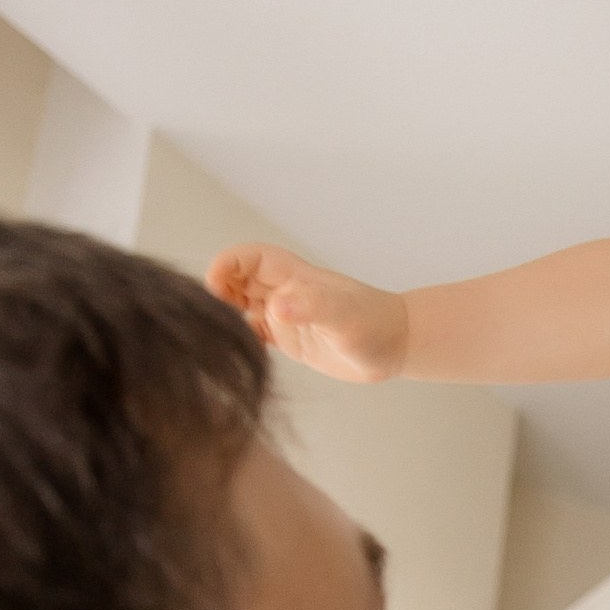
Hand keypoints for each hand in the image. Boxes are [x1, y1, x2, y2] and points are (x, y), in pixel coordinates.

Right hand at [207, 243, 410, 385]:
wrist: (396, 346)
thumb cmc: (374, 325)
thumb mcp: (342, 316)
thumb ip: (311, 307)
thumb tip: (276, 308)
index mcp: (291, 275)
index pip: (246, 258)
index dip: (225, 266)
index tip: (214, 287)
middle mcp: (283, 291)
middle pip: (236, 279)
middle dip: (218, 292)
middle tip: (215, 318)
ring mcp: (284, 315)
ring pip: (240, 305)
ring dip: (226, 315)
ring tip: (220, 337)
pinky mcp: (288, 338)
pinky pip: (253, 331)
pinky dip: (240, 337)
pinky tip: (237, 352)